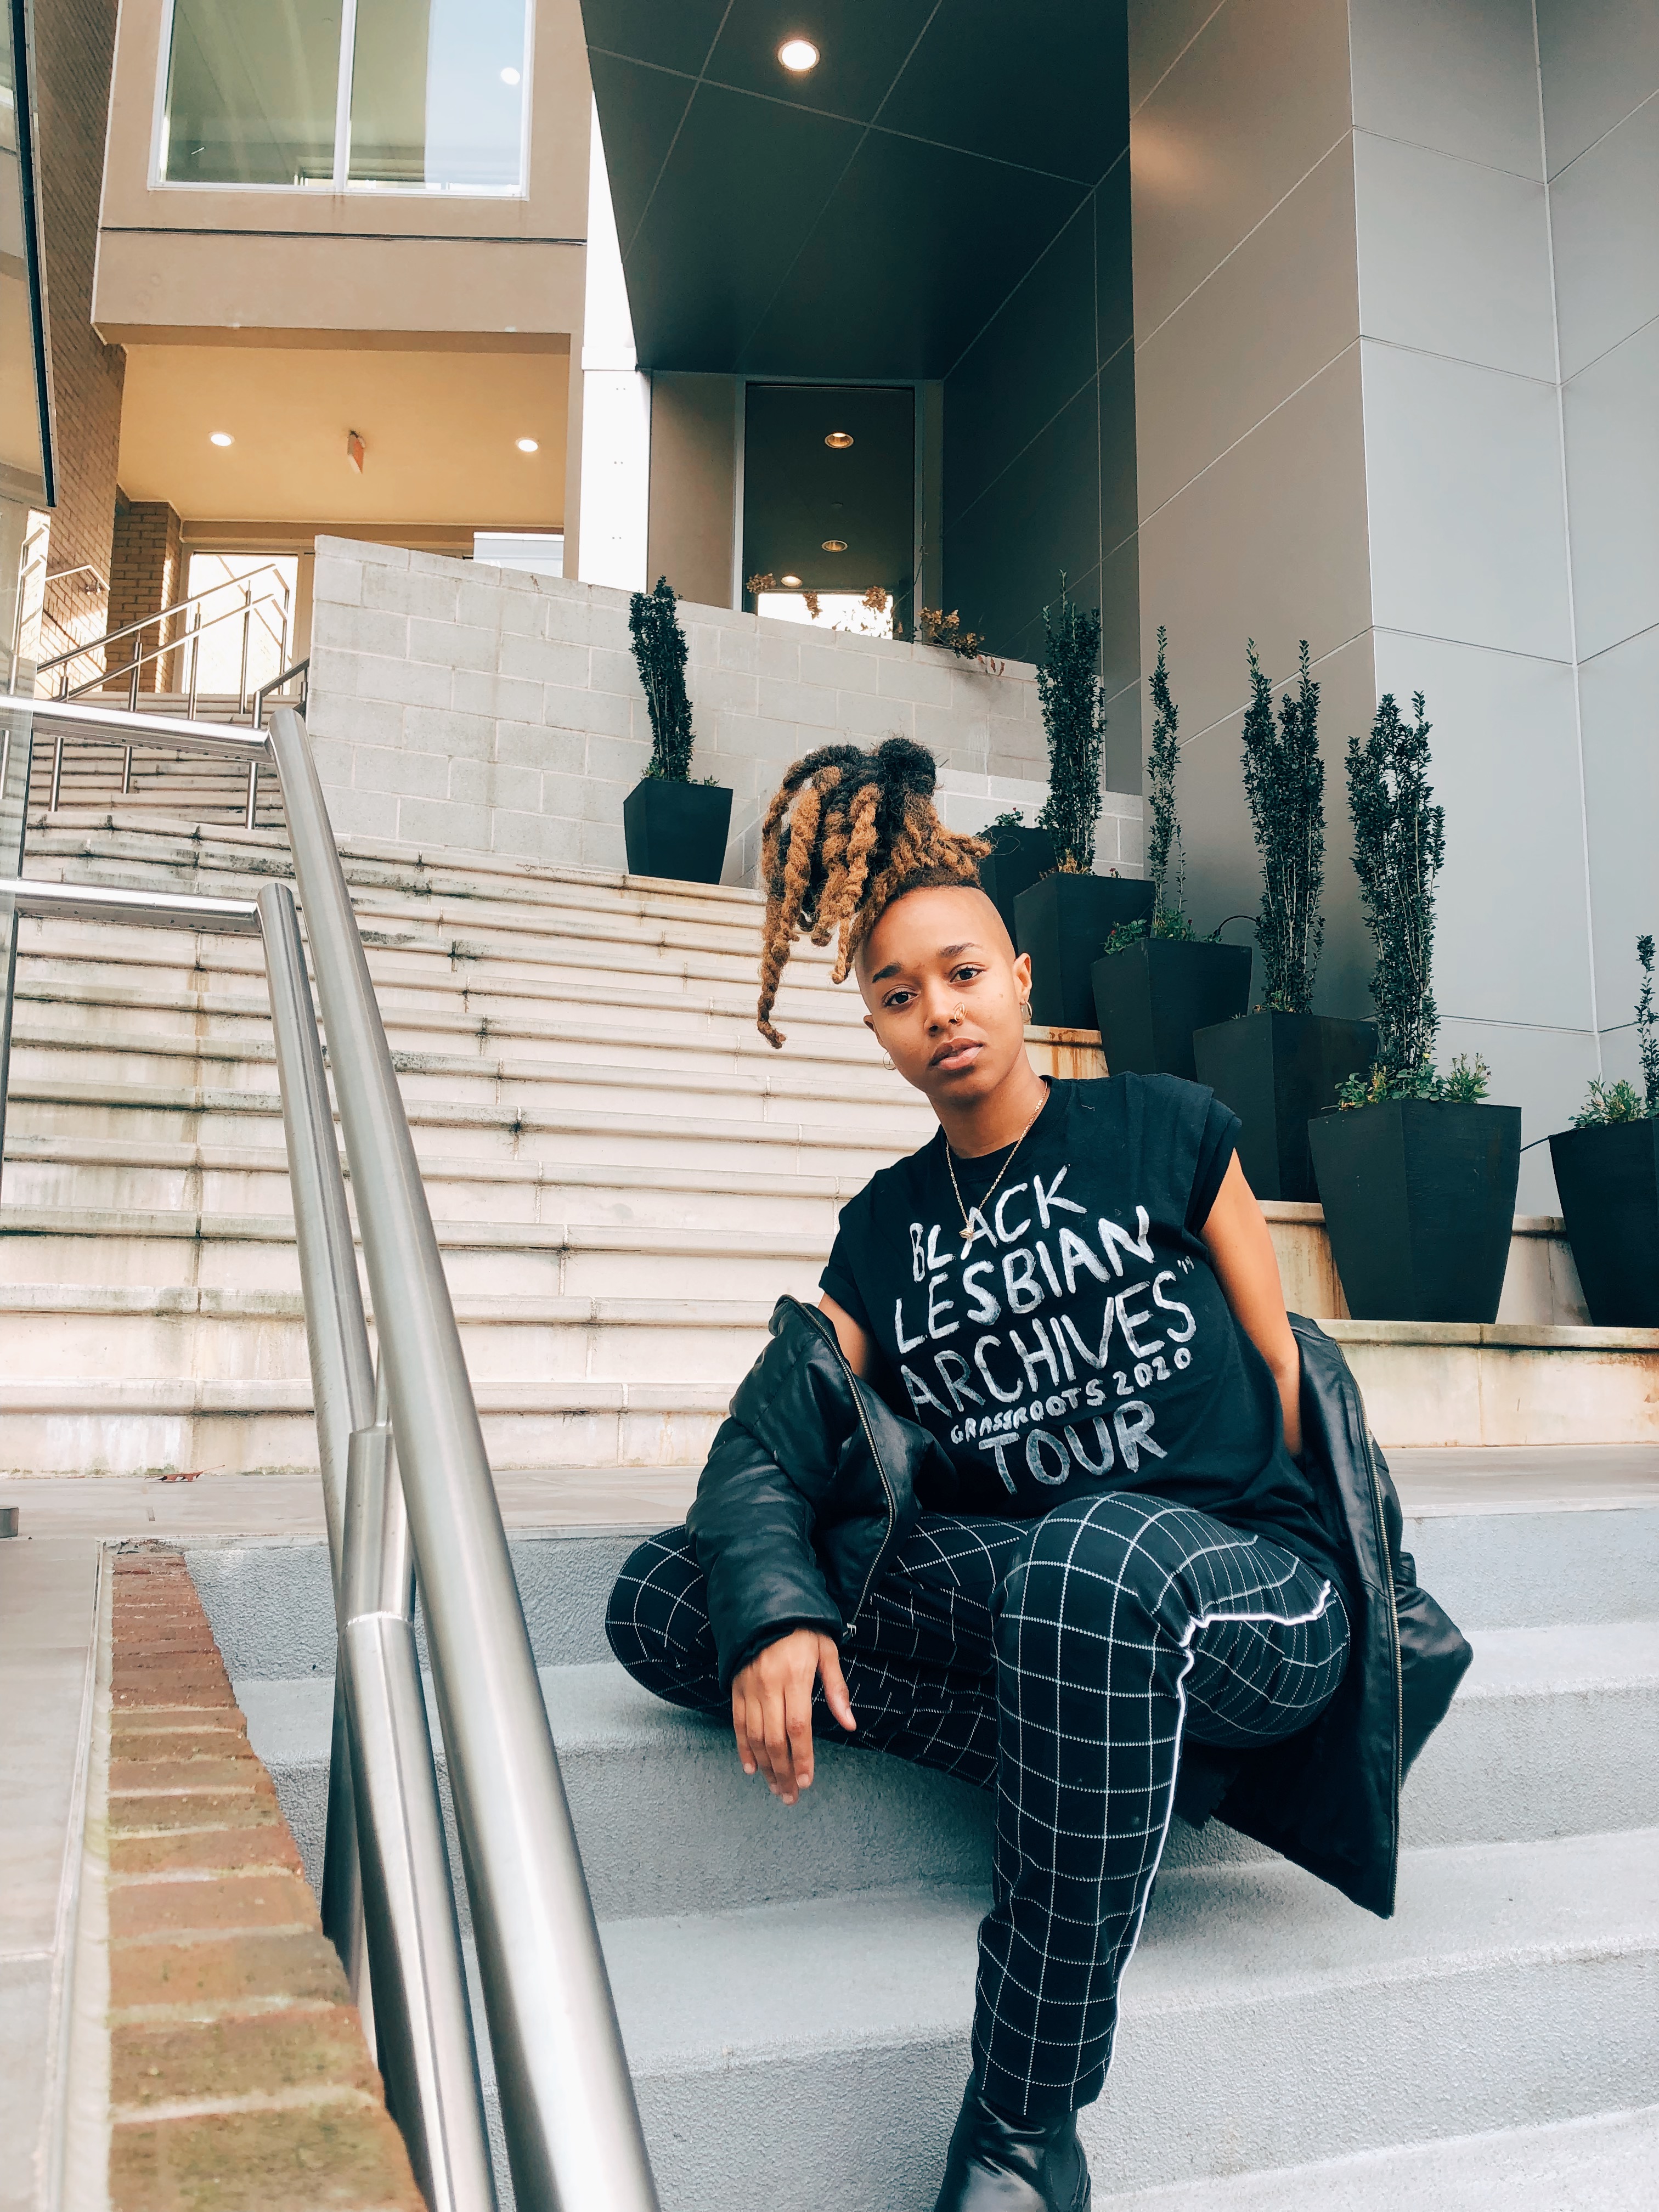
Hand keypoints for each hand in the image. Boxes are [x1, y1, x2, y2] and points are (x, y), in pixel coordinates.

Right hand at [730, 1628, 854, 1804]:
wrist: (764, 1606)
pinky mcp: (735, 1688)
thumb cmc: (802, 1630)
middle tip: (789, 1797)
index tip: (806, 1782)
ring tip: (774, 1788)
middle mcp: (768, 1685)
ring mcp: (748, 1687)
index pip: (798, 1727)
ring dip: (764, 1766)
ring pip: (754, 1736)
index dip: (801, 1757)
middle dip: (782, 1772)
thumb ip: (836, 1690)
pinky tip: (751, 1768)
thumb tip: (850, 1724)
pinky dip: (743, 1748)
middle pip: (774, 1739)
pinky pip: (737, 1723)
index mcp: (795, 1677)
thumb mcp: (827, 1651)